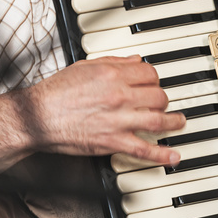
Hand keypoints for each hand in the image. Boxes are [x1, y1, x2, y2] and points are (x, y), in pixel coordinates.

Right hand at [24, 56, 184, 164]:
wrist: (38, 117)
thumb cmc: (56, 93)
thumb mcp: (84, 67)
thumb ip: (113, 63)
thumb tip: (135, 61)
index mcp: (112, 75)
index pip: (149, 74)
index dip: (154, 80)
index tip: (153, 85)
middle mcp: (119, 96)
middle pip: (158, 96)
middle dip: (163, 100)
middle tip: (162, 104)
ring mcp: (119, 120)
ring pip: (158, 120)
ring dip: (174, 122)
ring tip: (179, 123)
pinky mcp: (114, 142)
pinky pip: (144, 149)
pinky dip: (162, 154)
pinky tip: (173, 156)